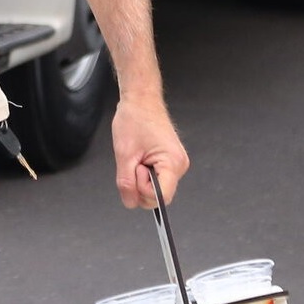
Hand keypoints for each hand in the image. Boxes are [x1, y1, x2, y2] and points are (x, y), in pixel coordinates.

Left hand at [111, 94, 188, 208]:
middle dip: (140, 185)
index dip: (143, 190)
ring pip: (156, 188)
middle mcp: (179, 166)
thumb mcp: (124, 155)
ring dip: (141, 178)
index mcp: (172, 163)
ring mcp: (176, 164)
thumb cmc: (134, 120)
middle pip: (158, 196)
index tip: (135, 170)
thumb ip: (126, 183)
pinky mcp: (170, 162)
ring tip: (138, 157)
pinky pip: (156, 179)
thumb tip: (130, 203)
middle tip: (134, 162)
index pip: (161, 198)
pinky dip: (144, 173)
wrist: (141, 101)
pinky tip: (141, 158)